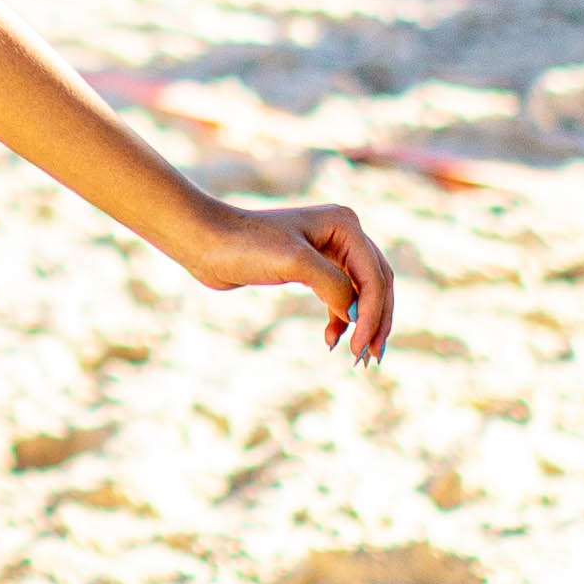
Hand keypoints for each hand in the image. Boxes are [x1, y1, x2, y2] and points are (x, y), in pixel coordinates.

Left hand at [182, 200, 394, 362]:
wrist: (207, 244)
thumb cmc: (246, 245)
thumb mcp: (295, 263)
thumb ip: (333, 285)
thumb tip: (356, 314)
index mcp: (345, 224)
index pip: (373, 276)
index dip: (372, 314)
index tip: (360, 348)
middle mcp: (342, 234)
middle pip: (377, 284)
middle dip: (376, 321)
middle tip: (371, 358)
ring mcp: (328, 250)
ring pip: (362, 292)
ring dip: (362, 323)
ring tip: (357, 357)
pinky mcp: (311, 268)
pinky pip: (341, 297)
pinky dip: (341, 319)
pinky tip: (331, 339)